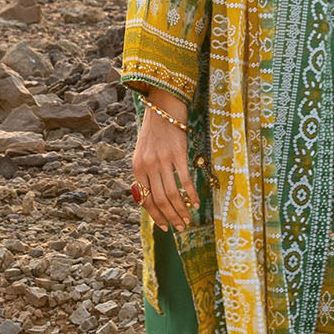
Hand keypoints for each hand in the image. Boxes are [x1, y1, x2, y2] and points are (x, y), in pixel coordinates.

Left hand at [132, 88, 197, 231]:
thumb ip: (146, 174)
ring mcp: (162, 160)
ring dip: (181, 211)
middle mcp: (147, 166)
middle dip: (170, 218)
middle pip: (159, 200)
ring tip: (189, 220)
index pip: (145, 199)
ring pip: (172, 194)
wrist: (163, 106)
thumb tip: (152, 197)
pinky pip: (185, 180)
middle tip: (180, 228)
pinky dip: (191, 195)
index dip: (155, 216)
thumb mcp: (143, 153)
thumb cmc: (155, 131)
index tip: (164, 227)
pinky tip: (196, 203)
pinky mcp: (177, 154)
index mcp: (137, 168)